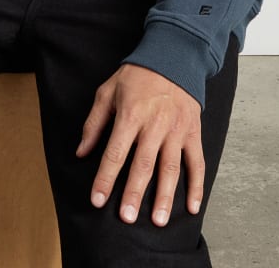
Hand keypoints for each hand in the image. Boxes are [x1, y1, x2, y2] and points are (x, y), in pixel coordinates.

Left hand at [76, 63, 203, 226]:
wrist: (172, 57)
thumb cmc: (136, 76)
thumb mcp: (107, 91)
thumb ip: (94, 123)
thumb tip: (81, 152)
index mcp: (131, 115)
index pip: (115, 152)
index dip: (105, 177)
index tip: (97, 200)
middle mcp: (154, 125)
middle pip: (143, 164)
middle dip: (134, 193)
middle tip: (126, 218)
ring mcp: (176, 130)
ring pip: (170, 168)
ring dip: (164, 196)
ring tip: (157, 221)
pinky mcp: (192, 132)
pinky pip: (196, 162)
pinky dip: (196, 186)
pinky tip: (192, 207)